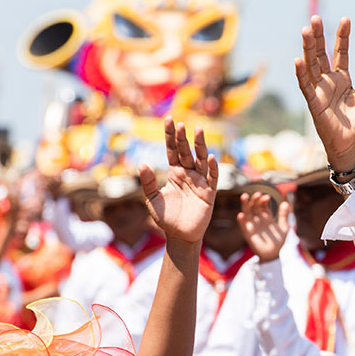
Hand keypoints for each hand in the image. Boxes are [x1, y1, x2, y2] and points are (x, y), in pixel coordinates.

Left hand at [139, 117, 217, 242]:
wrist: (179, 236)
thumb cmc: (165, 218)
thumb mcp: (152, 199)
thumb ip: (148, 182)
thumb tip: (141, 163)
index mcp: (175, 173)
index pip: (173, 150)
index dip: (171, 136)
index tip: (169, 119)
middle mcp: (188, 174)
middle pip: (186, 152)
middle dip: (184, 138)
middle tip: (181, 124)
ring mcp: (200, 182)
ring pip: (201, 160)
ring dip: (200, 146)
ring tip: (198, 131)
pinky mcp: (209, 193)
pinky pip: (212, 178)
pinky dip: (213, 168)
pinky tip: (211, 158)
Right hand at [238, 192, 290, 262]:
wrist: (274, 255)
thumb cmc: (278, 241)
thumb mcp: (284, 227)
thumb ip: (284, 216)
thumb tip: (285, 202)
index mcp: (266, 217)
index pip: (262, 205)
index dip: (264, 200)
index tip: (267, 197)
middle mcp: (258, 219)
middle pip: (254, 206)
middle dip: (255, 200)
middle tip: (257, 193)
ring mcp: (253, 226)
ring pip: (247, 213)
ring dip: (245, 205)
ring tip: (244, 196)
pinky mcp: (249, 235)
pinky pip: (243, 227)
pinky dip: (241, 221)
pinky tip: (240, 215)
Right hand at [295, 16, 354, 171]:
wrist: (351, 145)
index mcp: (343, 79)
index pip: (341, 53)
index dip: (343, 37)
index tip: (346, 19)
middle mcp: (328, 82)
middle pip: (321, 54)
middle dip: (318, 36)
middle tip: (314, 18)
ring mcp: (319, 91)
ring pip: (311, 65)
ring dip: (307, 48)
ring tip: (305, 30)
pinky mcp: (313, 103)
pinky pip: (305, 86)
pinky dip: (301, 73)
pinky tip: (299, 59)